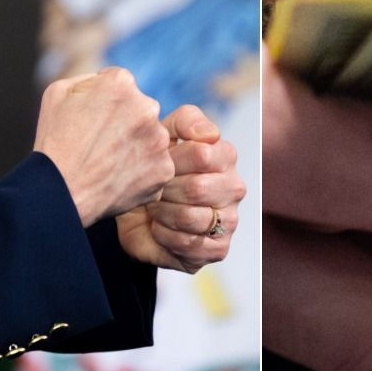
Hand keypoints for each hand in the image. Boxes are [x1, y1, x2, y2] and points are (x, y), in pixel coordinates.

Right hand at [33, 67, 173, 226]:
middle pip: (141, 110)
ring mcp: (158, 140)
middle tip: (101, 144)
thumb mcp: (58, 92)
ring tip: (108, 164)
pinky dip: (141, 173)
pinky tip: (118, 178)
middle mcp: (147, 107)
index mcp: (120, 84)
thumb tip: (105, 81)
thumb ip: (89, 79)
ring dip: (136, 147)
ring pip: (151, 139)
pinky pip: (156, 167)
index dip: (106, 103)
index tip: (94, 120)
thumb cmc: (54, 143)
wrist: (59, 193)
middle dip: (126, 123)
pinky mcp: (163, 169)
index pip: (122, 85)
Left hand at [117, 105, 245, 273]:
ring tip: (154, 210)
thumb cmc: (154, 169)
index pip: (201, 154)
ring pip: (191, 218)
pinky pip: (189, 244)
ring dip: (162, 214)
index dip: (170, 161)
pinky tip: (160, 229)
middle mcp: (234, 188)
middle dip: (163, 191)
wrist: (137, 209)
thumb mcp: (163, 135)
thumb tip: (210, 135)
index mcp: (225, 156)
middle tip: (151, 190)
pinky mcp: (219, 249)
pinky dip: (165, 238)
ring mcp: (230, 220)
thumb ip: (186, 121)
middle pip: (196, 188)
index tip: (156, 163)